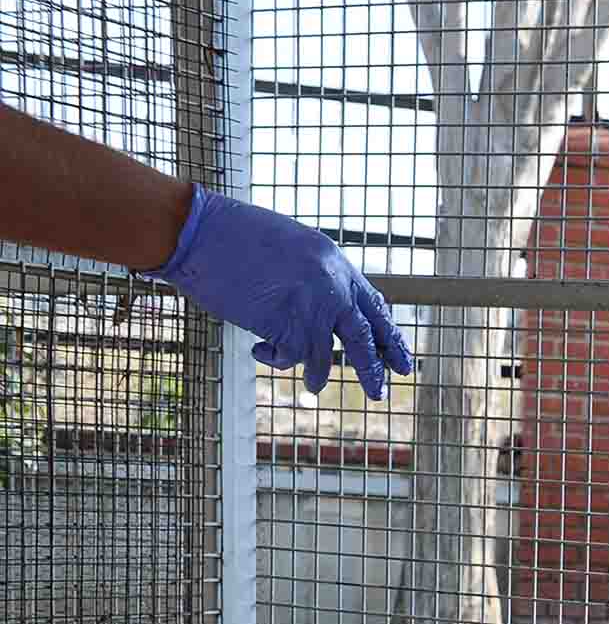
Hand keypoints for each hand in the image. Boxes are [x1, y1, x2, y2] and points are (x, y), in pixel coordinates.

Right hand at [147, 186, 414, 399]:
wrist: (198, 231)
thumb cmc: (230, 234)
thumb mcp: (288, 246)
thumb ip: (312, 274)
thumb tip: (321, 305)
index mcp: (335, 261)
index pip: (371, 304)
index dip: (384, 332)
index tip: (394, 354)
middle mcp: (333, 284)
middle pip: (365, 335)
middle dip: (374, 366)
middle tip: (379, 392)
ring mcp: (312, 305)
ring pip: (329, 354)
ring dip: (319, 375)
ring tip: (314, 387)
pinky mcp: (287, 323)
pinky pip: (292, 357)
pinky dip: (275, 359)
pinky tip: (259, 351)